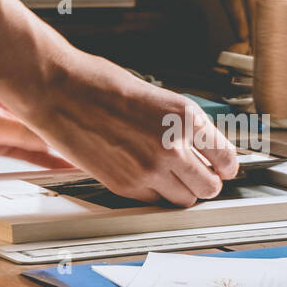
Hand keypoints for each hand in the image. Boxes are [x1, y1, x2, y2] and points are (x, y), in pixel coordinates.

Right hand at [24, 52, 239, 205]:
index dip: (227, 166)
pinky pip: (154, 201)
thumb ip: (183, 125)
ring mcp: (149, 169)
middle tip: (201, 176)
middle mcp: (172, 146)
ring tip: (172, 178)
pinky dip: (155, 193)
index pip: (226, 157)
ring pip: (184, 200)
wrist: (59, 91)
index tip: (224, 168)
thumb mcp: (158, 96)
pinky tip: (145, 176)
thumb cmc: (101, 85)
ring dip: (183, 191)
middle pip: (209, 186)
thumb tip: (202, 146)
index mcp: (186, 117)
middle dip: (207, 182)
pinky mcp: (125, 186)